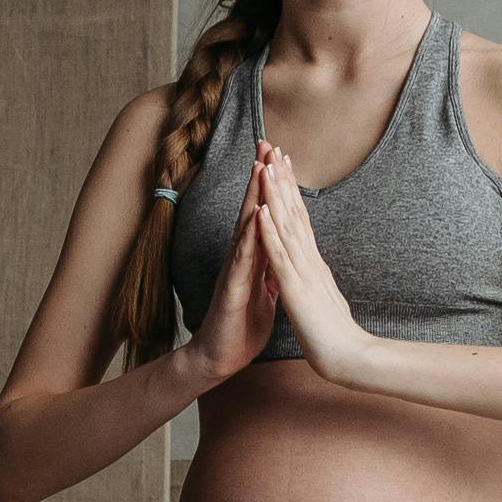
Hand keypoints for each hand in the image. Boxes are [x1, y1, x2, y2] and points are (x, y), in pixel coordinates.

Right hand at [183, 151, 285, 385]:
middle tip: (267, 143)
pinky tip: (254, 217)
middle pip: (251, 210)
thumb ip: (269, 269)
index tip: (281, 156)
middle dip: (260, 177)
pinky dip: (249, 237)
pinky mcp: (232, 289)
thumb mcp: (264, 292)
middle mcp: (240, 258)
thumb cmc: (240, 325)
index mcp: (253, 258)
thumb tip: (280, 252)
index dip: (272, 186)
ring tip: (260, 167)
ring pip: (245, 227)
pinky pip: (241, 260)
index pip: (264, 214)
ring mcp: (234, 271)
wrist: (219, 358)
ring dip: (252, 197)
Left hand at [249, 142, 377, 387]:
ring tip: (266, 166)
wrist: (350, 359)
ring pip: (286, 227)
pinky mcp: (297, 288)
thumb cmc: (337, 336)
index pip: (301, 221)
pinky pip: (280, 257)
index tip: (284, 167)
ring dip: (275, 196)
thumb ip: (320, 282)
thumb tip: (319, 271)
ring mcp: (304, 272)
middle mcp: (310, 261)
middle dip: (283, 181)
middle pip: (295, 214)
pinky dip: (269, 233)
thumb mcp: (324, 300)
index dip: (291, 193)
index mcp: (313, 264)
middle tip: (275, 149)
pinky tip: (261, 211)